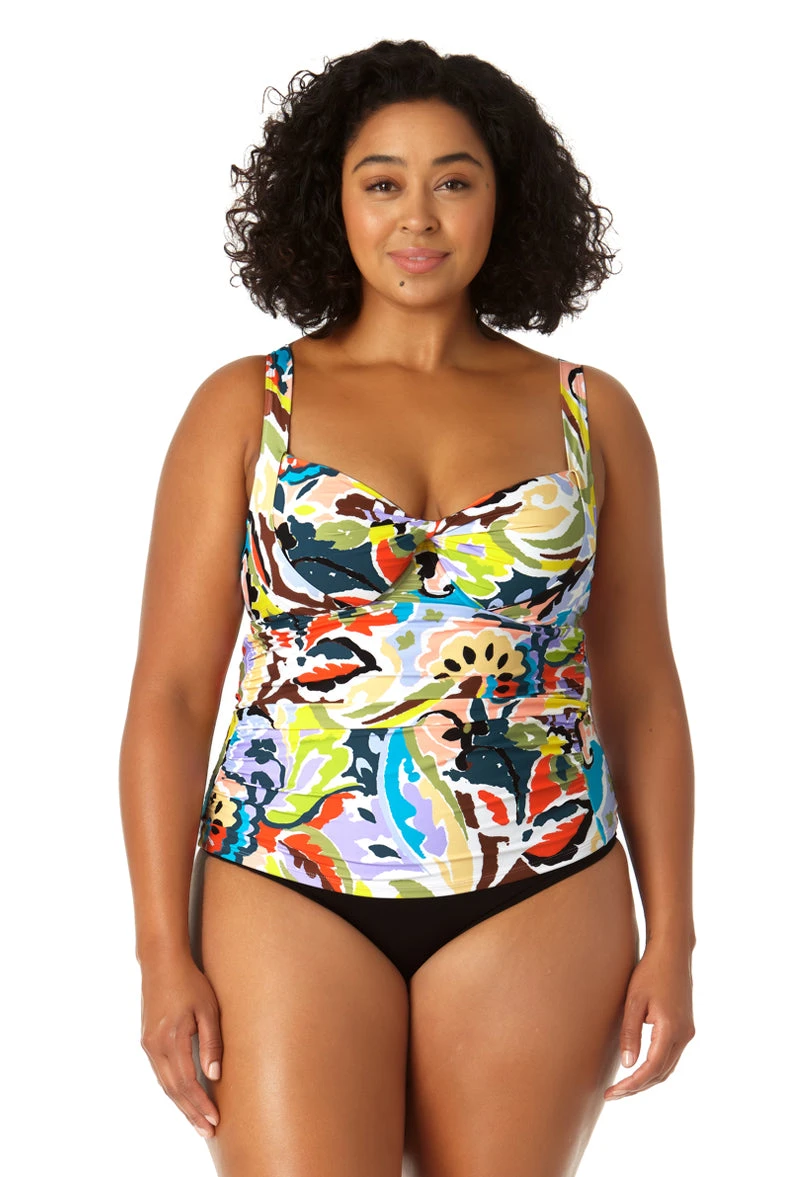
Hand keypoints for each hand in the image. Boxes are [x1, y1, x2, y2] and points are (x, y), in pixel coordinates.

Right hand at [140, 953, 222, 1137]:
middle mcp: (155, 1046)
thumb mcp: (208, 1009)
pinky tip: (184, 1097)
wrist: (161, 962)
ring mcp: (148, 1044)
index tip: (215, 1119)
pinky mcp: (147, 1040)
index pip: (187, 1083)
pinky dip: (173, 1090)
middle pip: (173, 1090)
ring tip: (198, 1121)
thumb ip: (211, 1043)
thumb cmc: (189, 982)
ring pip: (164, 1084)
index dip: (201, 1104)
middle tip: (207, 1131)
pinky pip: (160, 1073)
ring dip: (181, 1105)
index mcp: (171, 1039)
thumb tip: (215, 1076)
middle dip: (191, 1113)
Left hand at [604, 940, 694, 1099]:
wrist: (673, 954)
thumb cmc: (650, 973)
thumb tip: (628, 1066)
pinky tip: (638, 1069)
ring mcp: (687, 1033)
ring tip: (622, 1087)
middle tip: (612, 1094)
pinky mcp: (685, 1029)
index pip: (651, 1068)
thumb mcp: (634, 1001)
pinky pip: (670, 1057)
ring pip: (667, 1068)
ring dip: (646, 1080)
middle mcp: (684, 1035)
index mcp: (671, 1029)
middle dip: (637, 1087)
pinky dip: (655, 1068)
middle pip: (661, 1073)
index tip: (612, 1093)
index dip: (632, 1084)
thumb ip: (631, 1033)